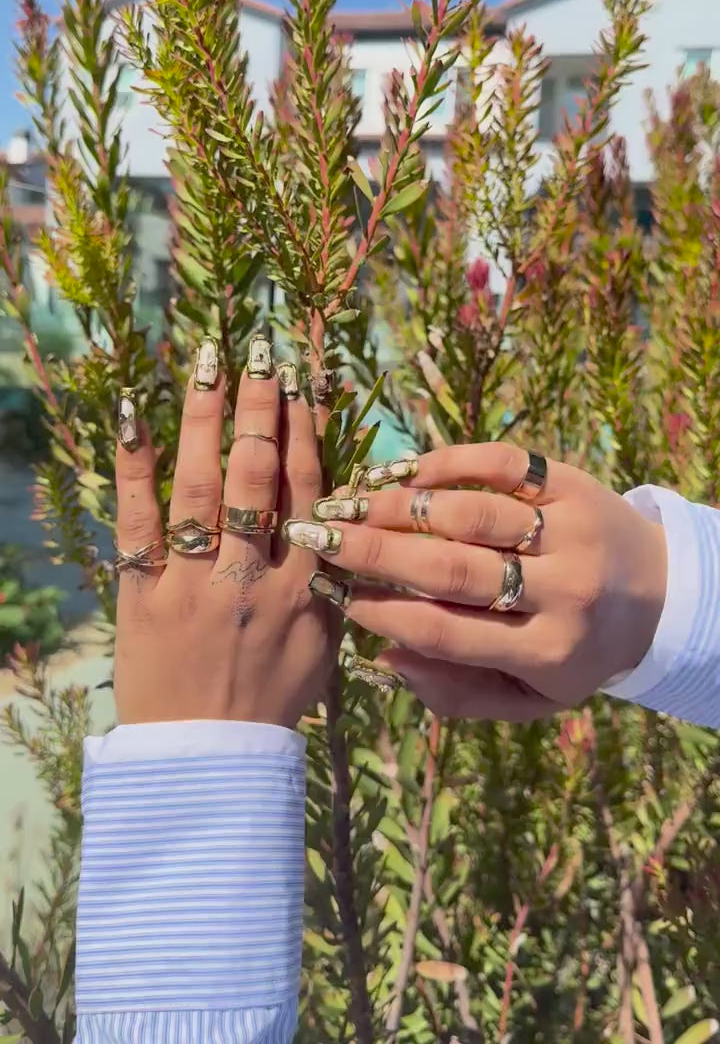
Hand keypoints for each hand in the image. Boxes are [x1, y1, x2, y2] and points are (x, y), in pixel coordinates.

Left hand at [114, 339, 333, 727]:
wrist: (210, 759)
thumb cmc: (272, 696)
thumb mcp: (325, 639)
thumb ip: (334, 575)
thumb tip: (342, 512)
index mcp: (304, 587)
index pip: (308, 490)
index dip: (305, 430)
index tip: (302, 380)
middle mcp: (254, 576)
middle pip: (260, 477)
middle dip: (261, 407)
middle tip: (258, 351)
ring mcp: (196, 584)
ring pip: (203, 488)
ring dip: (207, 420)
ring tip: (209, 362)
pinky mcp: (145, 595)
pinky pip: (138, 523)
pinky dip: (135, 468)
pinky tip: (136, 417)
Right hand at [305, 443, 667, 720]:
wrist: (662, 594)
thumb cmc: (578, 650)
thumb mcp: (530, 697)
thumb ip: (459, 693)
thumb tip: (386, 658)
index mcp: (548, 652)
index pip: (447, 632)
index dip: (384, 614)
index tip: (338, 595)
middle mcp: (564, 591)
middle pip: (451, 569)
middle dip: (374, 553)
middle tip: (319, 538)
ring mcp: (571, 531)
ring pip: (472, 513)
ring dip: (401, 507)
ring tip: (351, 504)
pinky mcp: (574, 483)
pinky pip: (505, 463)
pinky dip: (451, 461)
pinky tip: (407, 472)